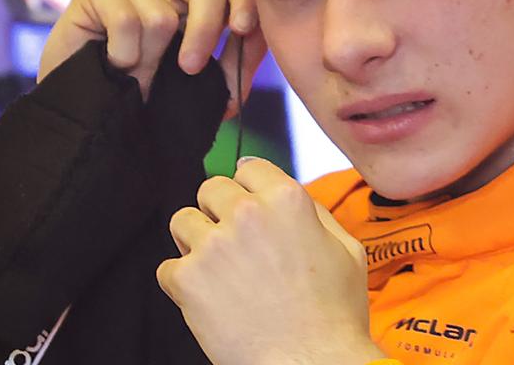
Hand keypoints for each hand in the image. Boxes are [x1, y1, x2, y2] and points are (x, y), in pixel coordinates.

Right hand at [38, 0, 264, 106]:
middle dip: (205, 27)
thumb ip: (224, 77)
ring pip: (162, 15)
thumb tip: (240, 85)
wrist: (79, 105)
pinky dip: (123, 53)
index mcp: (200, 0)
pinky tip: (112, 62)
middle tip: (190, 68)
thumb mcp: (191, 88)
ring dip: (149, 60)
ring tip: (135, 74)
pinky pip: (125, 19)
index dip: (245, 5)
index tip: (241, 31)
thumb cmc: (140, 92)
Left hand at [158, 158, 385, 364]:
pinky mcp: (188, 280)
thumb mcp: (346, 250)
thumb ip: (315, 213)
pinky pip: (167, 267)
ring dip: (195, 241)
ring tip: (216, 269)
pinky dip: (182, 284)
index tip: (245, 203)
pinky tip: (208, 298)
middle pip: (211, 189)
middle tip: (232, 242)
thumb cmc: (333, 316)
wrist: (312, 363)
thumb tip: (288, 194)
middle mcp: (247, 214)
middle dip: (219, 212)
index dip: (248, 187)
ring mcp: (214, 245)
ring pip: (182, 221)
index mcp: (287, 200)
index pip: (249, 167)